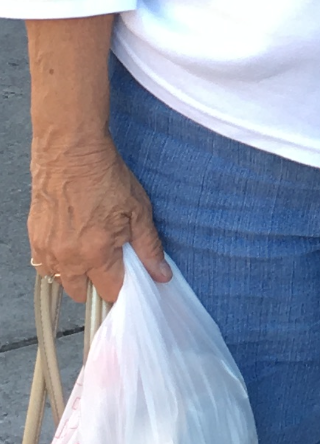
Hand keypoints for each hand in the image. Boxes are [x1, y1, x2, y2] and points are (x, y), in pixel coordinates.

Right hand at [29, 134, 169, 302]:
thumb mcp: (138, 210)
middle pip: (82, 293)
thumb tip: (161, 275)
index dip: (121, 288)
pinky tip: (69, 243)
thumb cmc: (104, 175)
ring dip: (74, 274)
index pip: (110, 292)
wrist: (71, 150)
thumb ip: (149, 248)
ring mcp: (48, 248)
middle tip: (107, 263)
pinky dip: (56, 261)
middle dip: (96, 284)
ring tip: (87, 252)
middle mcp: (69, 257)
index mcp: (97, 253)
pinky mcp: (34, 236)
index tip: (126, 280)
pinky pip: (44, 264)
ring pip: (60, 280)